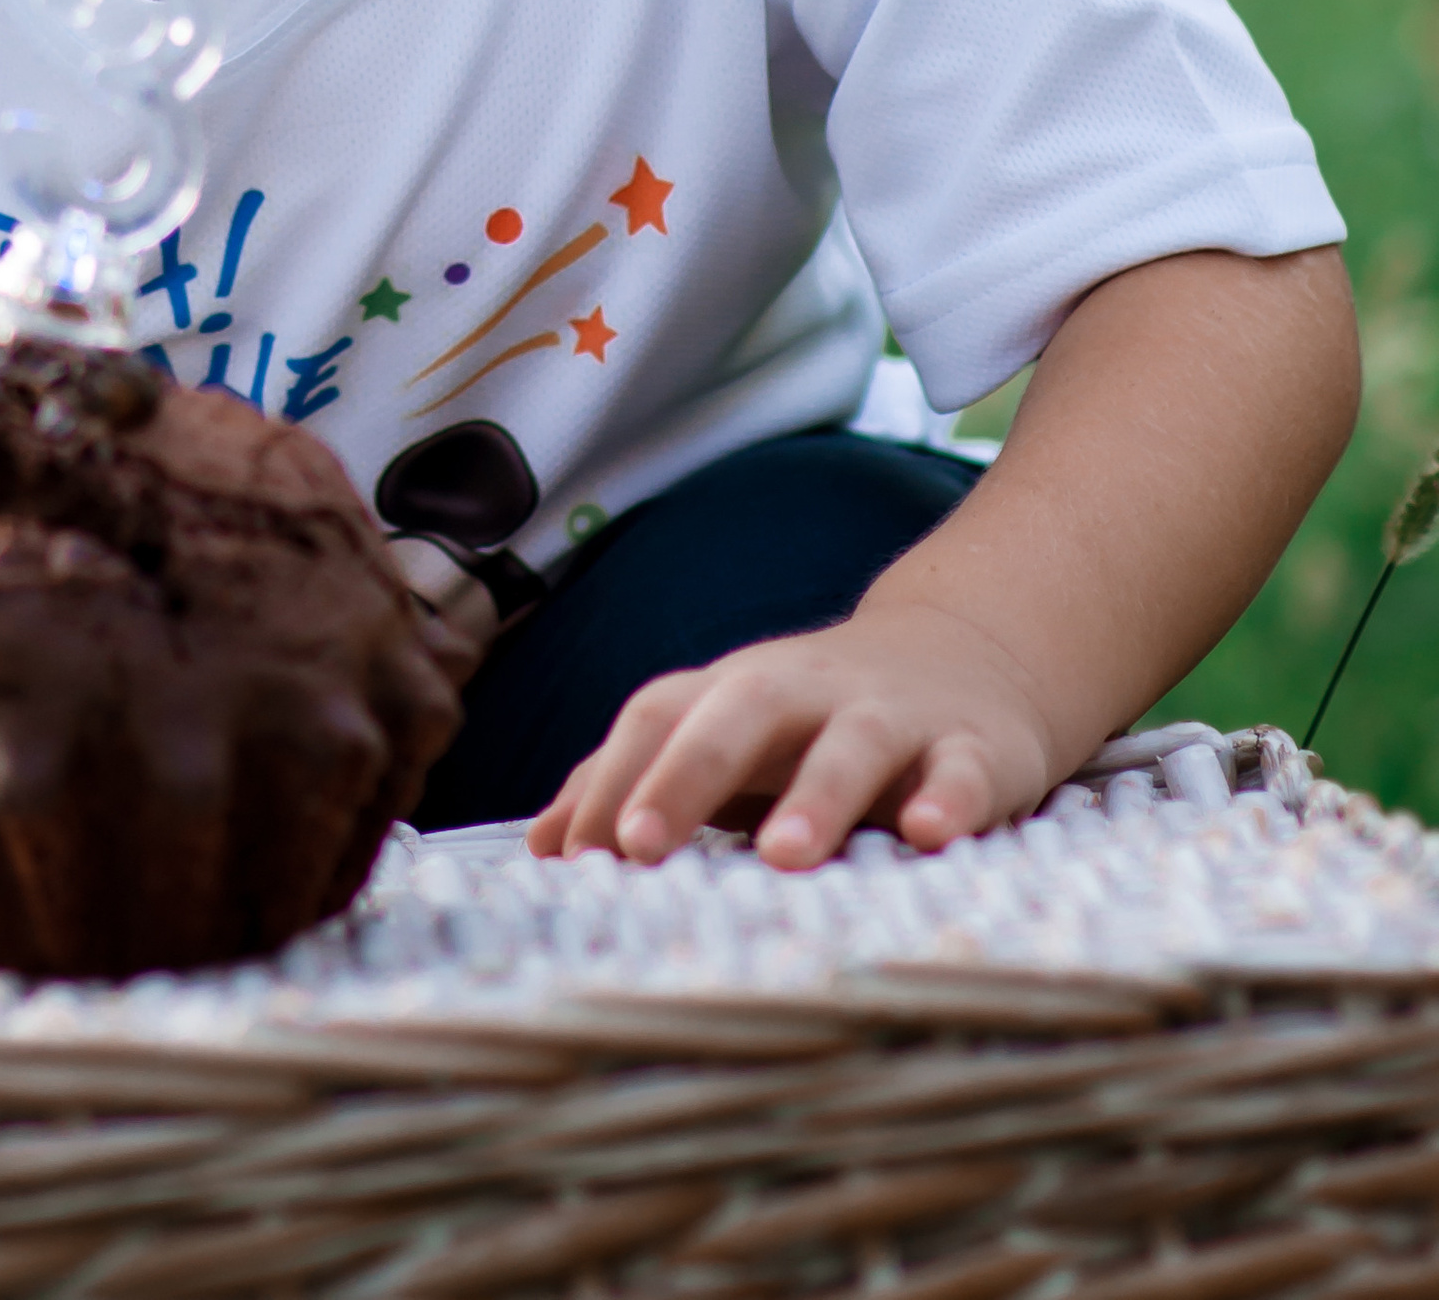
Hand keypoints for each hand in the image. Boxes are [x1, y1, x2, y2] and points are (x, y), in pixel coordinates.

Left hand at [526, 596, 1060, 869]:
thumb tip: (542, 847)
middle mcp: (807, 692)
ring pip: (851, 745)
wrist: (967, 656)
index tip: (573, 859)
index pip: (658, 715)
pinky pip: (962, 770)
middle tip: (641, 846)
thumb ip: (636, 783)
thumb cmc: (813, 722)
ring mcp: (892, 717)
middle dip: (685, 774)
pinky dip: (950, 798)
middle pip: (738, 711)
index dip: (611, 779)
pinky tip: (929, 834)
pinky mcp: (973, 749)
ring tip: (783, 857)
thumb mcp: (726, 736)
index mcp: (735, 691)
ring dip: (816, 797)